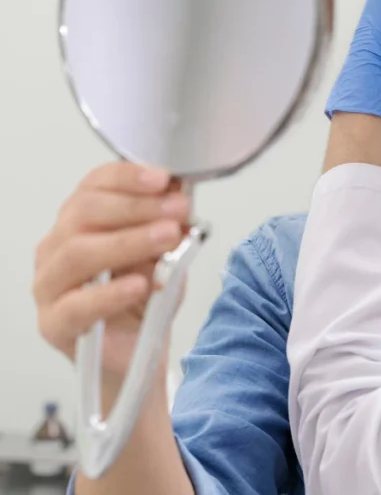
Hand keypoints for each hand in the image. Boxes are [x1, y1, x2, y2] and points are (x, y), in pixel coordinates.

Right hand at [33, 162, 189, 392]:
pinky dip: (110, 293)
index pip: (93, 186)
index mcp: (80, 222)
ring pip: (78, 253)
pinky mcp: (54, 324)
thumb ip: (170, 226)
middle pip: (84, 214)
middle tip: (177, 210)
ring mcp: (50, 286)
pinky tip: (140, 284)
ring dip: (128, 241)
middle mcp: (57, 248)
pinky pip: (76, 305)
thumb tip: (181, 198)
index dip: (127, 177)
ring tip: (167, 238)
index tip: (163, 178)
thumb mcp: (166, 253)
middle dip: (136, 207)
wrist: (139, 350)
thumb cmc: (146, 296)